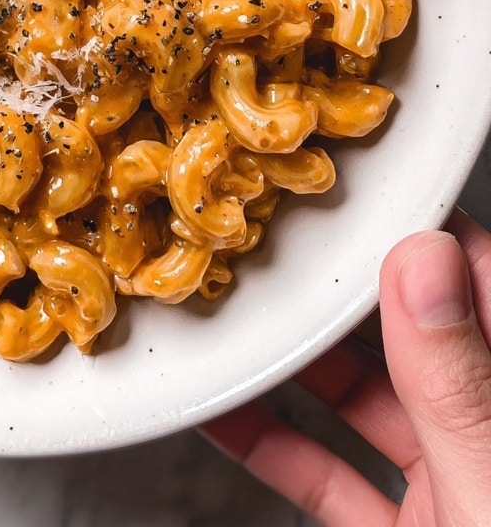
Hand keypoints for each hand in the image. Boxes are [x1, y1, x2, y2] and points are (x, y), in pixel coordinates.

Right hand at [200, 208, 490, 525]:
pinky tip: (226, 413)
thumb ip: (453, 386)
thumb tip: (423, 262)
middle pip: (403, 333)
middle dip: (332, 292)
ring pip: (359, 399)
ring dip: (293, 363)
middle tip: (270, 249)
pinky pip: (328, 473)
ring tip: (236, 320)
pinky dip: (273, 444)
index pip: (473, 280)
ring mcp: (446, 484)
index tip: (346, 196)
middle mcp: (483, 433)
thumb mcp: (486, 495)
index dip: (411, 230)